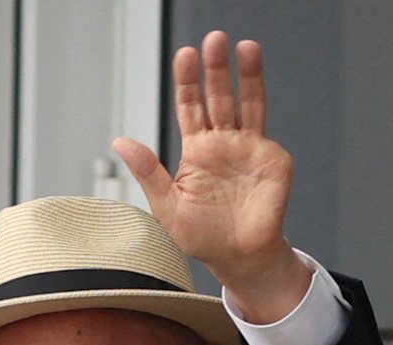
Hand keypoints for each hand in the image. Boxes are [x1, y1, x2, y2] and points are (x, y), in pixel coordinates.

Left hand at [112, 30, 311, 321]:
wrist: (238, 258)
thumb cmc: (201, 236)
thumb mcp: (166, 205)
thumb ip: (148, 171)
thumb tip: (120, 140)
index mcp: (197, 149)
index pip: (190, 106)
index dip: (188, 81)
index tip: (185, 55)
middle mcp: (224, 142)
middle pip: (220, 96)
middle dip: (217, 68)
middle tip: (214, 39)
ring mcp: (250, 148)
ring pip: (249, 104)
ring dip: (248, 76)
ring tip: (246, 47)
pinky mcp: (272, 161)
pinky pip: (266, 140)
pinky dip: (260, 128)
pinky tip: (253, 129)